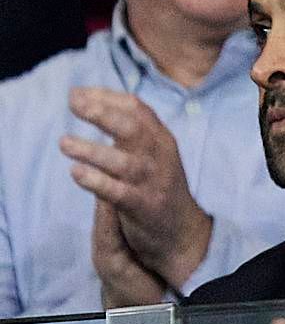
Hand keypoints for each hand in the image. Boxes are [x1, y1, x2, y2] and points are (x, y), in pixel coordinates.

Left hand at [64, 86, 213, 289]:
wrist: (182, 231)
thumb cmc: (157, 187)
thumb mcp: (152, 154)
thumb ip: (131, 132)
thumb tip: (95, 105)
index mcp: (160, 138)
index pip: (136, 108)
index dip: (106, 97)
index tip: (77, 93)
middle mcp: (158, 155)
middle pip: (132, 127)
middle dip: (101, 113)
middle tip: (73, 104)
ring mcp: (151, 181)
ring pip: (122, 160)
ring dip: (91, 150)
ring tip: (63, 142)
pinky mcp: (142, 205)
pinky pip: (117, 192)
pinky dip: (96, 181)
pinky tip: (76, 173)